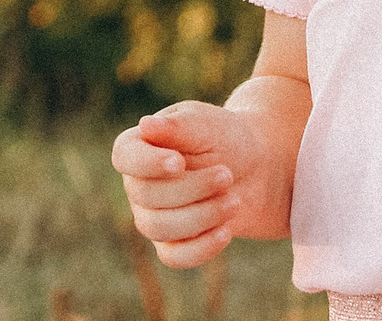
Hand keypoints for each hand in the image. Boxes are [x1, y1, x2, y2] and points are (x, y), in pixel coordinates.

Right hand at [111, 101, 252, 266]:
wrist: (256, 168)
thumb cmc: (226, 139)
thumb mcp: (207, 125)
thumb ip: (179, 126)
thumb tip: (146, 125)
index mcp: (140, 145)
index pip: (125, 157)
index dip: (147, 163)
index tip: (179, 163)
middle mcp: (138, 183)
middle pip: (146, 196)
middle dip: (192, 188)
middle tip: (227, 174)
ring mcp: (151, 216)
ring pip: (159, 228)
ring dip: (202, 215)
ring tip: (234, 200)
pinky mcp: (172, 244)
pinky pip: (174, 257)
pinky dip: (201, 247)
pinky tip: (226, 231)